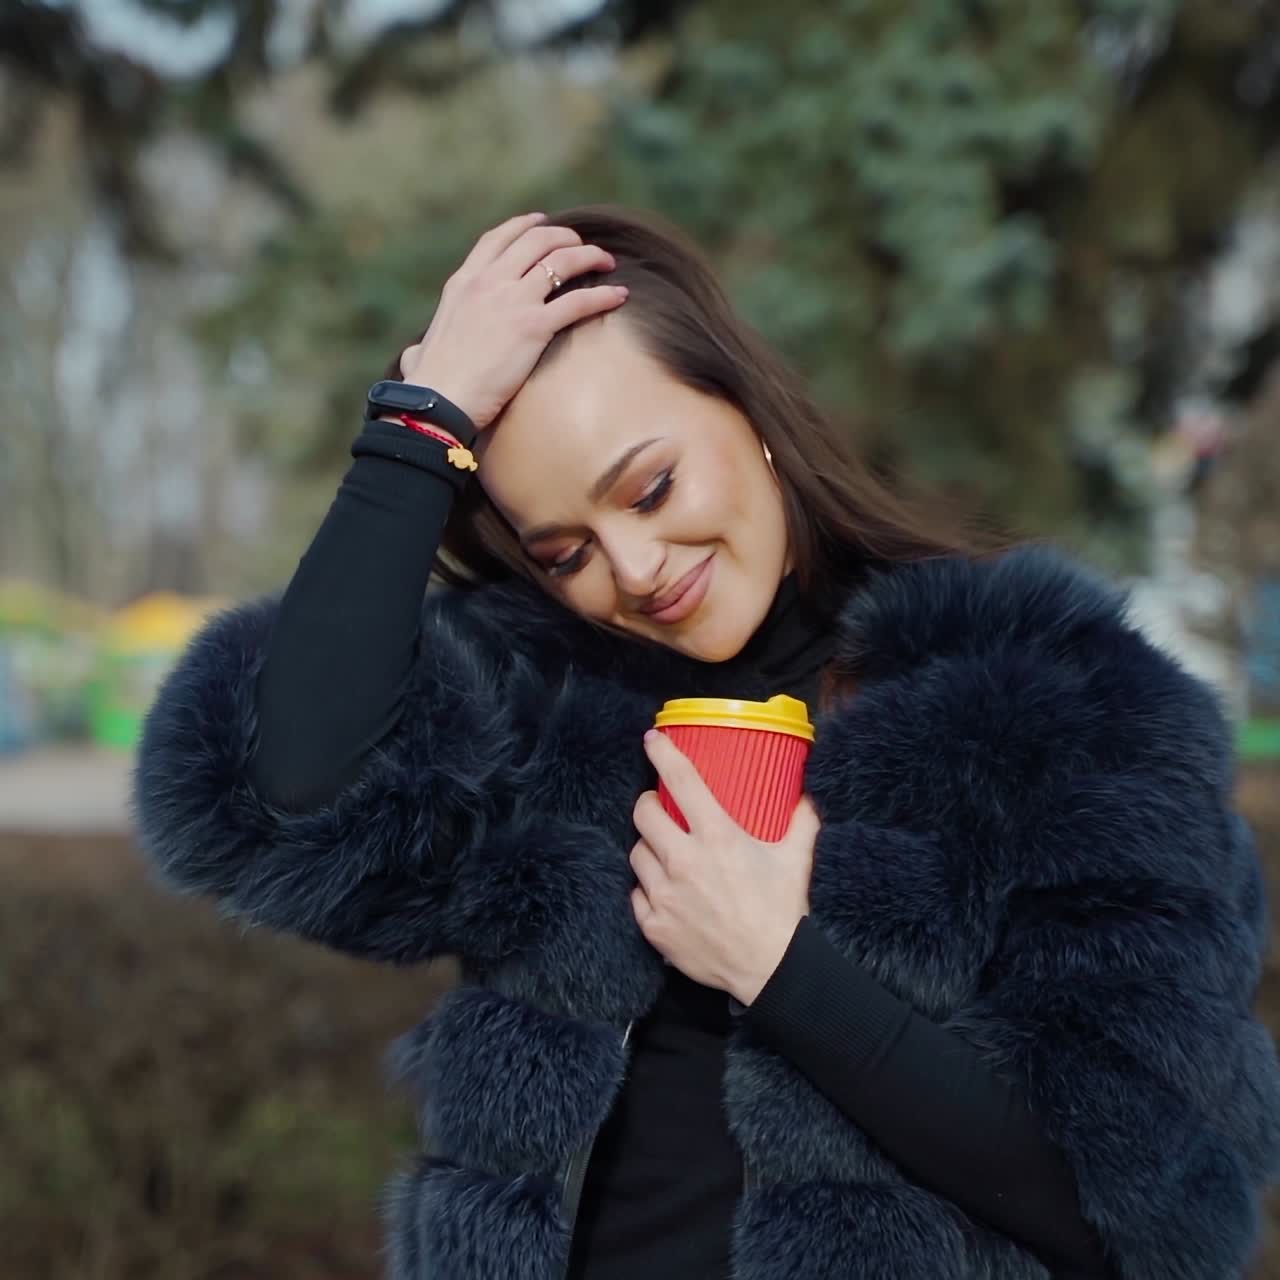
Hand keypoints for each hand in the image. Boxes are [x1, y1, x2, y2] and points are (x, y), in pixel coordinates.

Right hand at [395, 211, 627, 430]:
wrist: (438, 401)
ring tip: (606, 263)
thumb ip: (423, 347)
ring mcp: (512, 301)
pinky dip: (603, 296)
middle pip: (536, 241)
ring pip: (561, 261)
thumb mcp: (423, 351)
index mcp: (463, 283)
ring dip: (589, 256)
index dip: (525, 226)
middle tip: (582, 247)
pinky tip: (620, 296)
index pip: (498, 239)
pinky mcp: (533, 327)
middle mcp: (489, 283)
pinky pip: (579, 301)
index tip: (543, 224)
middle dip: (565, 237)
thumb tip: (414, 358)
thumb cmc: (431, 385)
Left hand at [629, 730, 821, 1005]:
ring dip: (648, 848)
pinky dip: (648, 890)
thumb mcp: (797, 858)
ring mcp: (665, 895)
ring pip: (636, 853)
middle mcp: (684, 861)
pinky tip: (665, 891)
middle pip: (643, 813)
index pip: (681, 780)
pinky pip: (637, 894)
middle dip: (649, 804)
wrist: (772, 969)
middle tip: (661, 809)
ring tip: (665, 853)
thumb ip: (802, 820)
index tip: (651, 740)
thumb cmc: (784, 911)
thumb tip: (808, 793)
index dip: (662, 754)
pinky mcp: (654, 925)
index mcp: (717, 837)